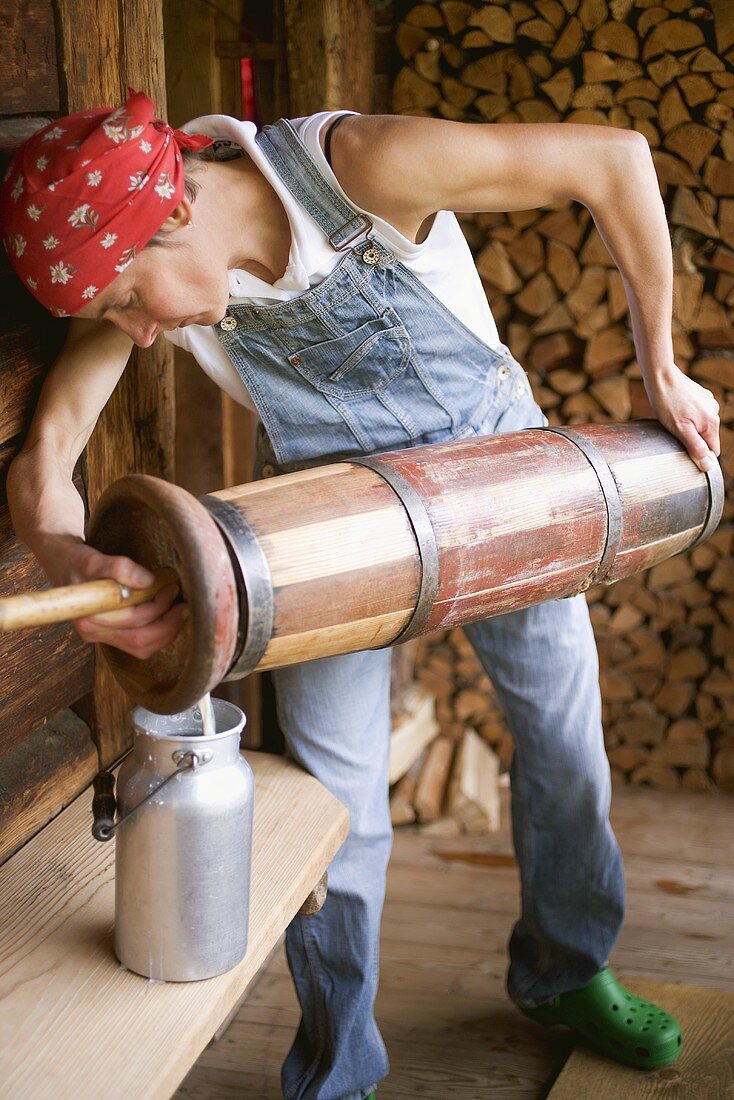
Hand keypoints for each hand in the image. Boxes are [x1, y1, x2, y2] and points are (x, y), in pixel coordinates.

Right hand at [37, 535, 187, 658]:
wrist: (63, 562)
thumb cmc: (76, 560)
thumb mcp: (95, 558)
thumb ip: (120, 568)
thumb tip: (148, 581)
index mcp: (88, 617)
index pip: (133, 620)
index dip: (158, 606)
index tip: (171, 587)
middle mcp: (92, 632)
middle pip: (140, 641)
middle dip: (168, 624)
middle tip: (184, 605)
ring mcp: (101, 636)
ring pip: (141, 648)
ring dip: (166, 633)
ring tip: (181, 613)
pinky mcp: (109, 635)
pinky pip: (138, 644)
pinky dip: (158, 635)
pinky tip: (169, 619)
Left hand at [645, 366, 719, 471]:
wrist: (661, 376)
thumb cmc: (667, 403)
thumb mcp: (680, 430)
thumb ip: (696, 448)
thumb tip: (708, 466)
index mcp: (712, 422)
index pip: (713, 450)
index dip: (699, 455)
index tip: (683, 451)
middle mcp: (714, 411)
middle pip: (706, 437)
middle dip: (692, 440)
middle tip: (674, 433)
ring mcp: (707, 402)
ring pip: (700, 425)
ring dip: (689, 427)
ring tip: (672, 419)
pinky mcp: (699, 396)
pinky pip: (696, 413)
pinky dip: (687, 416)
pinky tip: (675, 411)